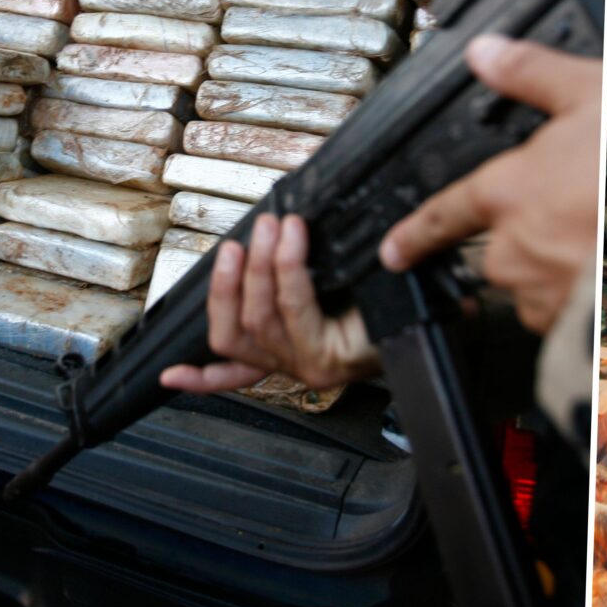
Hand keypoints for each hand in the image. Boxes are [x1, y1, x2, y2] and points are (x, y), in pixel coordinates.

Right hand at [160, 213, 380, 393]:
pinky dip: (277, 284)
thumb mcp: (340, 298)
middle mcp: (293, 368)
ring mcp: (309, 364)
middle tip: (256, 234)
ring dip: (262, 268)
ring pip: (261, 317)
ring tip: (277, 229)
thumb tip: (294, 250)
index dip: (199, 376)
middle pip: (241, 327)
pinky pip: (295, 319)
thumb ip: (303, 289)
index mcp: (291, 362)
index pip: (233, 372)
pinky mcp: (332, 355)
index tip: (169, 372)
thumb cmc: (391, 310)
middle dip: (240, 277)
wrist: (437, 323)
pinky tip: (278, 273)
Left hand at [379, 36, 600, 335]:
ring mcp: (540, 291)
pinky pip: (559, 309)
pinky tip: (601, 270)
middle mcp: (510, 249)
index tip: (394, 252)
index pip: (441, 217)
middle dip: (524, 236)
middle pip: (496, 249)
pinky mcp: (571, 322)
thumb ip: (530, 73)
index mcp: (504, 193)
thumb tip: (484, 53)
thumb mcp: (587, 94)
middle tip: (572, 215)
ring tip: (593, 239)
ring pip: (529, 281)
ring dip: (550, 266)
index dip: (414, 235)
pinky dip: (574, 295)